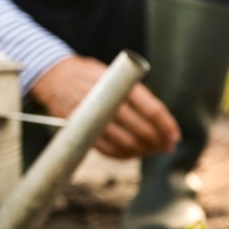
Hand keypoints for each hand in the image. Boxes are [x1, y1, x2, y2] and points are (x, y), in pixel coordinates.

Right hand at [30, 55, 178, 158]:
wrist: (53, 75)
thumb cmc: (91, 75)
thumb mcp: (115, 73)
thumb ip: (135, 93)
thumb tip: (161, 121)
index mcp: (119, 84)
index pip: (152, 110)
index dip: (167, 126)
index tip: (174, 136)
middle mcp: (106, 101)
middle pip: (141, 129)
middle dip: (159, 141)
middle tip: (167, 146)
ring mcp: (92, 117)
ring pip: (125, 142)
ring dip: (143, 150)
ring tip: (153, 150)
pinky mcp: (80, 130)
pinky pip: (106, 150)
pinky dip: (123, 155)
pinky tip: (133, 153)